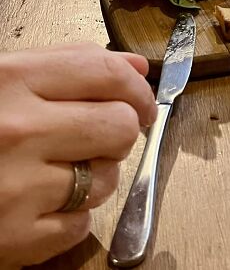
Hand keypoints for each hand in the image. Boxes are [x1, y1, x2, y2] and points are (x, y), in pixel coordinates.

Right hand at [0, 43, 156, 267]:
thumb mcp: (1, 79)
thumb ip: (67, 65)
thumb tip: (133, 65)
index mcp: (11, 80)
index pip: (106, 73)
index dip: (136, 86)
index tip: (140, 99)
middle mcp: (18, 130)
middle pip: (119, 126)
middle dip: (119, 131)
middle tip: (99, 136)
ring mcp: (16, 188)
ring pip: (106, 178)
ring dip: (94, 175)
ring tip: (59, 170)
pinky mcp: (13, 240)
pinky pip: (81, 226)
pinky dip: (70, 217)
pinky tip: (40, 204)